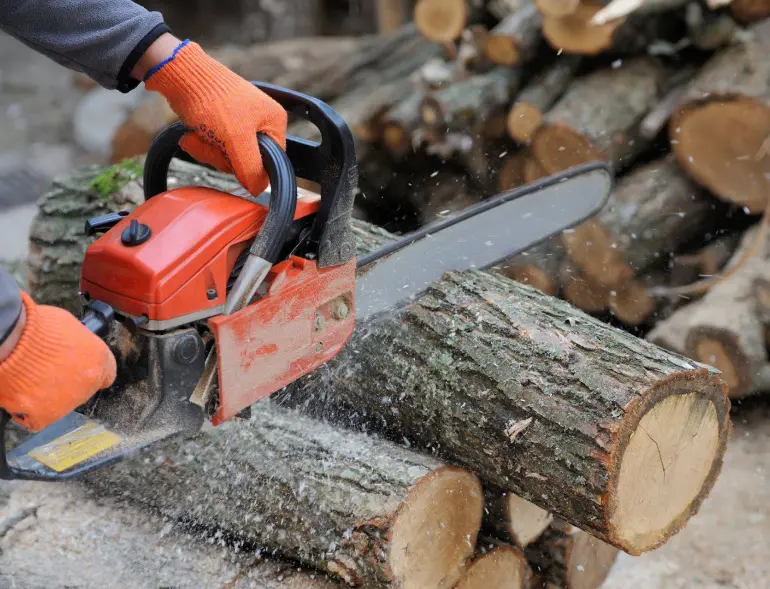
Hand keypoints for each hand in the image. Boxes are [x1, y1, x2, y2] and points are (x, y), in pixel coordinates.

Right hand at [0, 293, 115, 431]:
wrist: (13, 341)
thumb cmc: (37, 327)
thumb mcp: (70, 327)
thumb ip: (78, 345)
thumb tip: (72, 349)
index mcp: (99, 360)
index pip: (105, 375)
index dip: (88, 372)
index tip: (78, 371)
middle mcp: (89, 384)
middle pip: (81, 390)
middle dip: (66, 384)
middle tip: (46, 372)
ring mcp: (68, 402)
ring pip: (59, 405)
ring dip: (46, 397)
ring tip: (29, 380)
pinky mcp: (45, 415)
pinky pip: (37, 419)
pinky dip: (28, 411)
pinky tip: (21, 396)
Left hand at [137, 35, 287, 196]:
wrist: (181, 75)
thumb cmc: (212, 100)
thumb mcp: (236, 139)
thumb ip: (251, 168)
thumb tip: (259, 189)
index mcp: (274, 122)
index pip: (271, 162)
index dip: (250, 167)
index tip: (233, 157)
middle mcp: (260, 122)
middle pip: (246, 162)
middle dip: (222, 157)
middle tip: (212, 142)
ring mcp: (239, 123)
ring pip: (227, 157)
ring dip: (208, 151)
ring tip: (199, 135)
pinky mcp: (220, 124)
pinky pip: (214, 148)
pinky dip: (201, 144)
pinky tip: (192, 134)